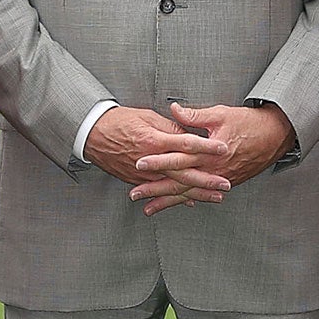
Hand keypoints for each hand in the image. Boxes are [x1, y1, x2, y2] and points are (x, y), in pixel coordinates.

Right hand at [85, 106, 229, 197]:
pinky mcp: (137, 181)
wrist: (92, 134)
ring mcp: (144, 174)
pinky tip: (191, 202)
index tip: (224, 148)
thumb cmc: (119, 121)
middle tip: (226, 184)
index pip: (187, 144)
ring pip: (175, 187)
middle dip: (207, 180)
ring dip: (197, 193)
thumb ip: (170, 127)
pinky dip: (176, 198)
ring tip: (215, 197)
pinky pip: (160, 191)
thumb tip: (189, 134)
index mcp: (154, 140)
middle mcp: (151, 161)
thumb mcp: (147, 116)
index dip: (207, 146)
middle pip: (184, 172)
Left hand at [134, 101, 294, 199]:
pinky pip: (201, 194)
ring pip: (189, 193)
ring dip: (167, 201)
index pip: (178, 158)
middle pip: (179, 182)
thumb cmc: (248, 123)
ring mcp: (219, 179)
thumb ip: (195, 115)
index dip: (157, 161)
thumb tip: (174, 110)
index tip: (138, 163)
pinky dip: (186, 200)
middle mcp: (213, 169)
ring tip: (148, 208)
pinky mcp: (224, 182)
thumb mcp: (220, 114)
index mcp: (209, 152)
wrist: (274, 136)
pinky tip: (174, 205)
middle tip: (134, 194)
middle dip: (155, 189)